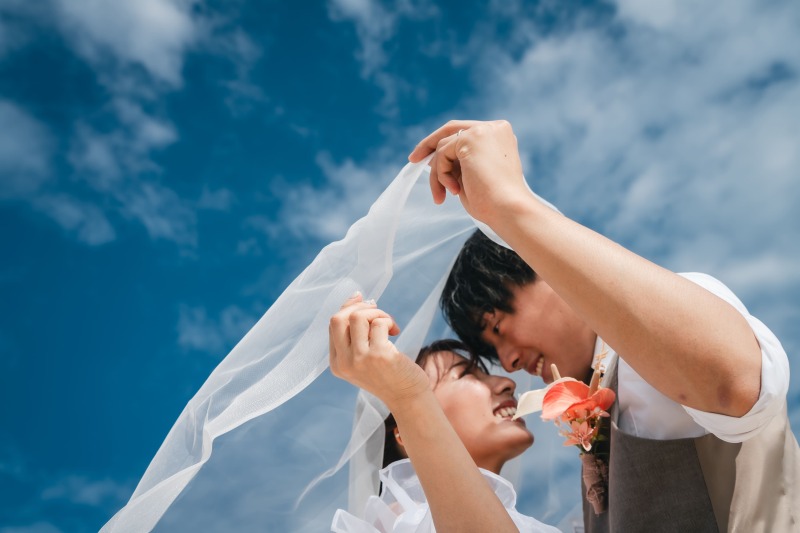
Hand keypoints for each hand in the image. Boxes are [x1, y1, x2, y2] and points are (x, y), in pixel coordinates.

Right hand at [329, 294, 429, 410]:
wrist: (408, 397)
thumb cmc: (388, 374)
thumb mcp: (364, 355)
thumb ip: (356, 332)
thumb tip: (356, 296)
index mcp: (337, 363)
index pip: (333, 325)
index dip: (348, 309)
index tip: (364, 302)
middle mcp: (344, 363)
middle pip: (337, 319)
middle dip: (358, 308)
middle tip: (376, 312)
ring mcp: (360, 359)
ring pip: (357, 317)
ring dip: (376, 313)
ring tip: (388, 323)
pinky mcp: (379, 356)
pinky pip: (378, 323)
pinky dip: (388, 321)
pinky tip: (395, 331)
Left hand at [408, 120, 528, 224]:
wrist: (508, 209)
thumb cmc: (494, 202)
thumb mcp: (474, 175)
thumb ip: (460, 161)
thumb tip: (434, 158)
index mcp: (499, 136)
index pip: (465, 133)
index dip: (444, 143)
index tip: (426, 157)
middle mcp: (494, 128)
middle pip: (451, 129)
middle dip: (429, 145)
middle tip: (413, 160)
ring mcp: (484, 130)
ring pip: (443, 146)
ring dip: (438, 174)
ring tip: (444, 195)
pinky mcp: (472, 138)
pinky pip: (442, 153)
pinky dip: (441, 174)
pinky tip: (454, 190)